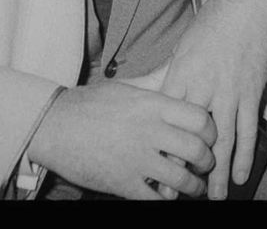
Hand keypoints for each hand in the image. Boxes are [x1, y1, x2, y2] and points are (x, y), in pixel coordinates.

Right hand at [26, 78, 215, 198]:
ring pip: (181, 179)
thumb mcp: (128, 86)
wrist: (55, 125)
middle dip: (207, 161)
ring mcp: (136, 158)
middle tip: (206, 165)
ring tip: (195, 187)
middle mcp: (149, 130)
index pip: (200, 118)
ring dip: (193, 187)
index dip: (212, 131)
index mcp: (153, 104)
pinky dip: (166, 201)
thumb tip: (178, 65)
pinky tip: (168, 197)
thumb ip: (156, 82)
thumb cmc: (92, 103)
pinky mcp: (122, 183)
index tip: (210, 138)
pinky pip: (156, 199)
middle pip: (197, 150)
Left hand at [158, 0, 266, 198]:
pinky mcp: (251, 92)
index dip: (162, 148)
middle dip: (187, 168)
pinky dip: (245, 154)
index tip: (154, 172)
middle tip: (181, 195)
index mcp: (181, 75)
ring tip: (216, 197)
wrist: (245, 6)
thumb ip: (165, 80)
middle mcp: (205, 86)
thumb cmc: (209, 28)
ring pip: (223, 140)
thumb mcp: (181, 52)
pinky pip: (248, 129)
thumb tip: (137, 94)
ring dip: (219, 172)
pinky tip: (241, 175)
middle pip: (193, 136)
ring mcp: (230, 91)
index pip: (167, 119)